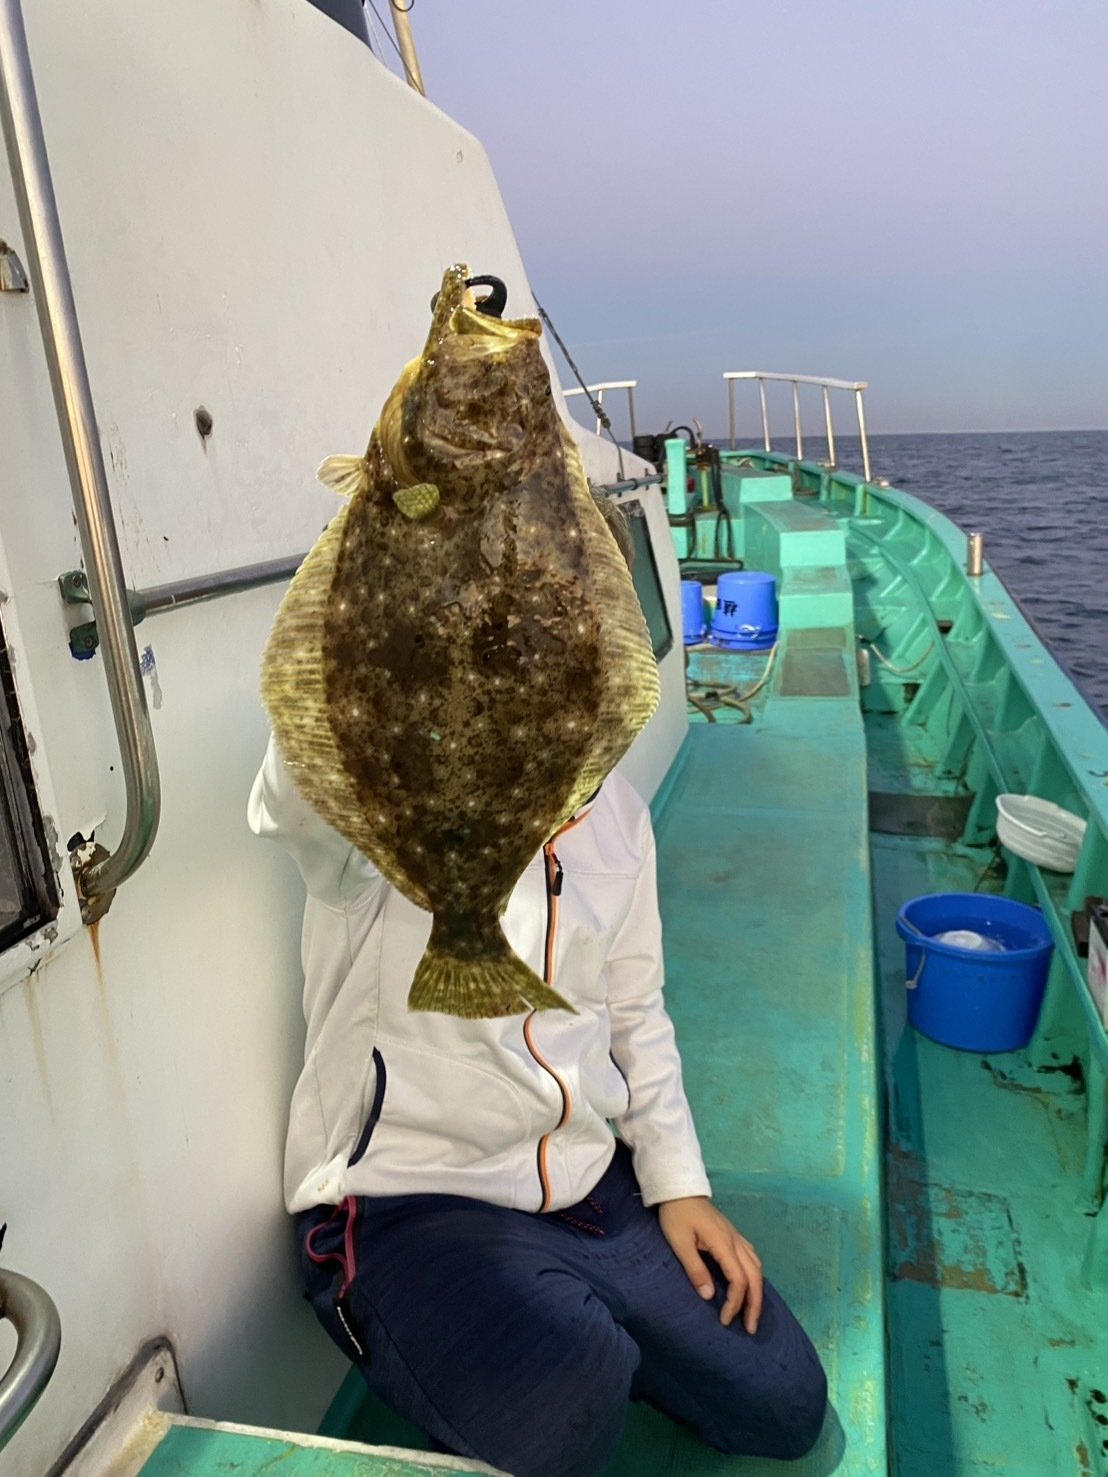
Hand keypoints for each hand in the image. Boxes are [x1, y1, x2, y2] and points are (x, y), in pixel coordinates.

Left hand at [657, 1197, 763, 1333]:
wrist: (679, 1189)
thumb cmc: (676, 1215)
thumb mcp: (679, 1242)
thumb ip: (695, 1268)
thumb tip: (710, 1296)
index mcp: (723, 1244)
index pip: (738, 1279)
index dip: (735, 1302)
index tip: (724, 1320)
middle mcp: (735, 1241)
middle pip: (755, 1276)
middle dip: (755, 1304)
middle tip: (750, 1328)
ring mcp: (736, 1237)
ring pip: (757, 1267)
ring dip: (757, 1291)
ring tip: (752, 1312)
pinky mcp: (732, 1235)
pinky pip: (752, 1258)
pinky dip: (755, 1276)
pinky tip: (750, 1285)